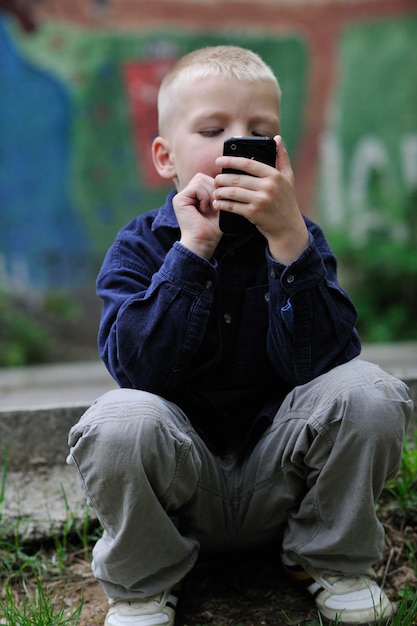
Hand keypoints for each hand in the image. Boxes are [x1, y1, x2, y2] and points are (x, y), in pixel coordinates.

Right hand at [173, 173, 222, 259]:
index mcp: (194, 195)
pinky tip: (204, 209)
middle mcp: (186, 194)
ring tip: (210, 209)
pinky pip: (196, 187)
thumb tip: (224, 177)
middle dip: (213, 189)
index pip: (205, 178)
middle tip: (215, 207)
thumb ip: (217, 191)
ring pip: (200, 180)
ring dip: (209, 194)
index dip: (215, 187)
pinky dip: (204, 197)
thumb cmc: (212, 228)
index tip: (218, 204)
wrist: (203, 242)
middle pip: (202, 177)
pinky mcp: (179, 199)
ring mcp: (181, 196)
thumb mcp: (218, 206)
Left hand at [213, 135, 308, 264]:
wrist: (288, 228)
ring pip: (232, 192)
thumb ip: (282, 158)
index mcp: (274, 175)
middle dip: (222, 179)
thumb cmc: (287, 202)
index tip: (219, 160)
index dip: (231, 161)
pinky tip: (217, 203)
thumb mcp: (289, 178)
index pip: (248, 164)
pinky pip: (233, 206)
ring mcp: (260, 201)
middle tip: (215, 179)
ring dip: (220, 192)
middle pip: (237, 179)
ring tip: (215, 191)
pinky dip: (223, 204)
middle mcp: (268, 187)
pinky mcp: (253, 213)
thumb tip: (277, 138)